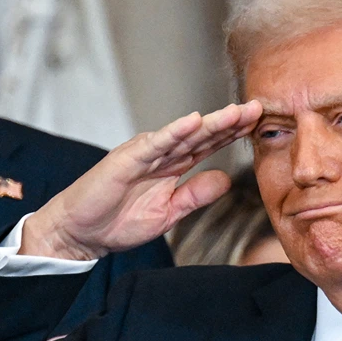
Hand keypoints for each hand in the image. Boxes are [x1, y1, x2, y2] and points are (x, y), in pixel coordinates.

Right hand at [19, 101, 262, 259]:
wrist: (81, 233)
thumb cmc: (119, 221)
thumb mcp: (169, 212)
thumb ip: (196, 195)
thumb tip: (227, 179)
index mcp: (173, 165)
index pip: (209, 144)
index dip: (233, 134)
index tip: (260, 123)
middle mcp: (162, 154)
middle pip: (202, 134)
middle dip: (230, 121)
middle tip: (257, 107)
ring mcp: (144, 154)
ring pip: (183, 134)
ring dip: (210, 122)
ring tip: (235, 112)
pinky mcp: (126, 159)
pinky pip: (154, 144)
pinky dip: (173, 132)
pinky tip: (193, 121)